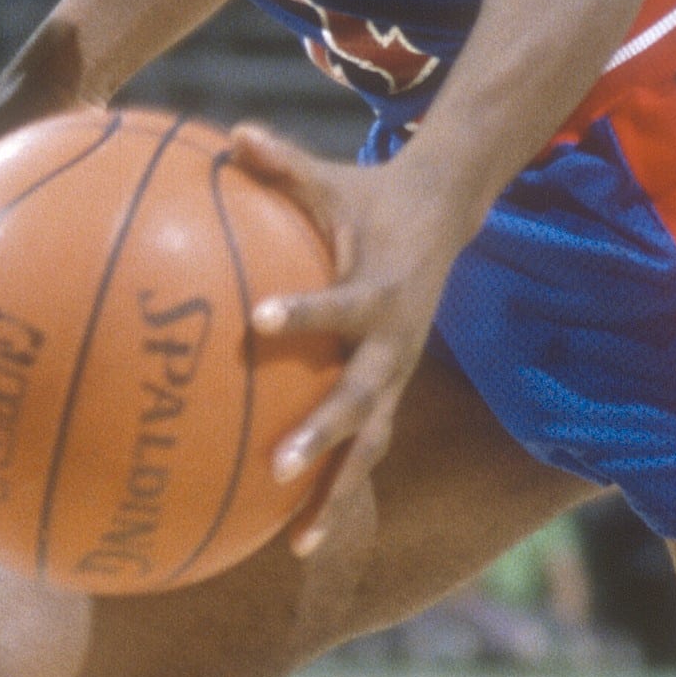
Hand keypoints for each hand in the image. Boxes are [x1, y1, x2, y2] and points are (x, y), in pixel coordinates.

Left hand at [230, 122, 480, 560]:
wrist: (442, 219)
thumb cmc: (368, 197)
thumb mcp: (331, 179)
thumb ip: (283, 163)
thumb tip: (233, 133)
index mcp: (380, 290)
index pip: (342, 306)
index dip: (304, 313)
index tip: (258, 319)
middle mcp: (395, 344)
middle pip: (363, 401)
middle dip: (324, 436)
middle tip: (277, 466)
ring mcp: (396, 376)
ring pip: (370, 445)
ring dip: (337, 493)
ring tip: (298, 543)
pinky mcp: (389, 395)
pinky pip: (363, 451)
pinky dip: (335, 494)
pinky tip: (291, 538)